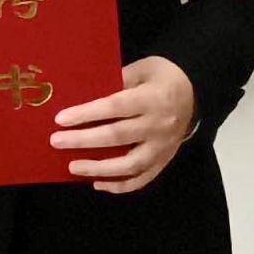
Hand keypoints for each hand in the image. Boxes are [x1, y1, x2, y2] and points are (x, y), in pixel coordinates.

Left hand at [53, 56, 199, 191]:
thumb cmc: (162, 76)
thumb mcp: (142, 68)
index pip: (115, 107)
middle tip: (57, 142)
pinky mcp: (165, 159)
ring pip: (131, 164)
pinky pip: (144, 178)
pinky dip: (121, 185)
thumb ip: (117, 80)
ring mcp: (164, 146)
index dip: (87, 114)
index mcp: (152, 98)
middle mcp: (159, 125)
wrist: (196, 91)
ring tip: (73, 167)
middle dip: (84, 141)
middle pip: (118, 137)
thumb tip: (83, 94)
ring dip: (100, 168)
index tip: (61, 119)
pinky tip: (99, 184)